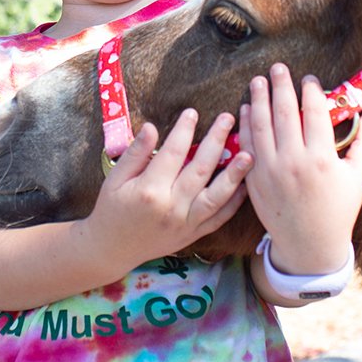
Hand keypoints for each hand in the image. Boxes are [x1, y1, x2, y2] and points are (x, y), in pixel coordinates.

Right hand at [82, 108, 251, 268]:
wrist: (112, 249)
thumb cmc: (111, 209)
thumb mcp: (115, 179)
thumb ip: (135, 153)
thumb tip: (150, 127)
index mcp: (150, 190)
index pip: (173, 153)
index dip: (184, 130)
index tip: (192, 112)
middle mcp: (172, 207)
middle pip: (200, 169)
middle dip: (216, 141)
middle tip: (228, 118)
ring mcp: (185, 223)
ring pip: (217, 196)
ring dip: (235, 174)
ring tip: (249, 154)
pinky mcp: (193, 235)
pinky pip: (219, 218)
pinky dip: (234, 203)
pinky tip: (244, 186)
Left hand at [239, 63, 361, 275]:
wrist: (308, 244)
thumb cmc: (338, 209)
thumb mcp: (358, 177)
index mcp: (322, 159)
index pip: (314, 113)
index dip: (311, 91)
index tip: (309, 79)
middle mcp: (294, 162)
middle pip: (284, 113)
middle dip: (281, 86)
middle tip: (278, 67)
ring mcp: (270, 170)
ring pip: (260, 125)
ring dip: (258, 99)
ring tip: (258, 80)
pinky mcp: (253, 179)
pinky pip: (246, 145)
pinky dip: (245, 124)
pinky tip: (246, 108)